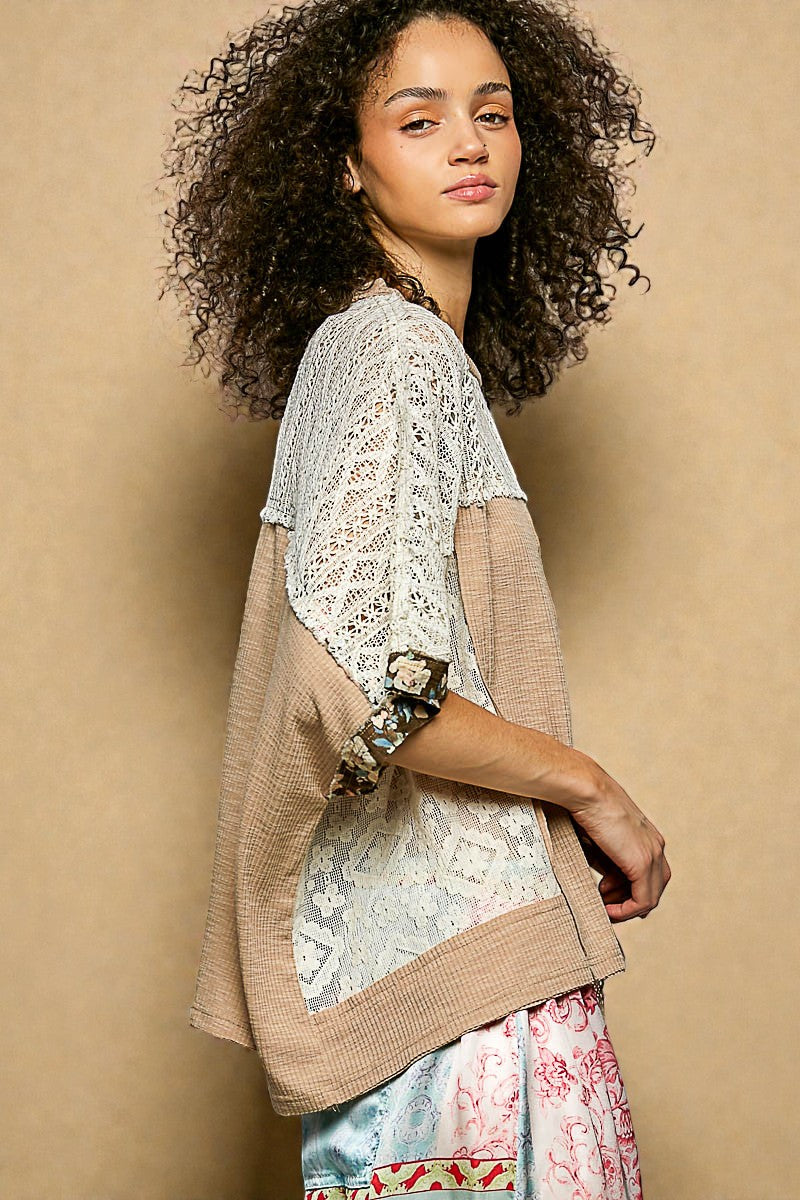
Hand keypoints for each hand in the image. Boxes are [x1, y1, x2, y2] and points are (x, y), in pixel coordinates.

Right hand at [567, 770, 670, 923]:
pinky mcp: (643, 863)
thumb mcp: (600, 838)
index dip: (628, 889)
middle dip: (629, 900)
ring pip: (651, 897)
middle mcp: (656, 846)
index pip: (650, 874)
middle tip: (605, 902)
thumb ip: (608, 861)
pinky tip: (608, 910)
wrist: (587, 791)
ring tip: (604, 906)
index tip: (605, 892)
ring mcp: (652, 855)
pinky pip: (644, 900)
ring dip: (627, 908)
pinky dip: (627, 910)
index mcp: (648, 837)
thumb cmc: (587, 807)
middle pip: (654, 887)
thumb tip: (606, 885)